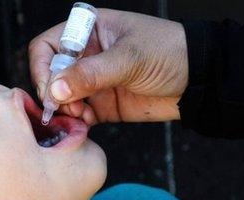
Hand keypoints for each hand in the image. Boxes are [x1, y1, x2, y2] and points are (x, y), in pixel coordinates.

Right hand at [28, 8, 187, 125]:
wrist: (200, 81)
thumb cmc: (170, 53)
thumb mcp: (130, 58)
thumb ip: (91, 74)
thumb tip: (55, 90)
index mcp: (89, 31)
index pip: (48, 46)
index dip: (43, 67)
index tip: (50, 89)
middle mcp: (86, 56)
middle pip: (50, 75)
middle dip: (53, 93)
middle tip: (64, 108)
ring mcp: (92, 82)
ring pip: (61, 98)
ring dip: (64, 110)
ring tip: (80, 116)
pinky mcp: (101, 105)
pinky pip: (77, 115)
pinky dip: (76, 122)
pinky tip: (86, 124)